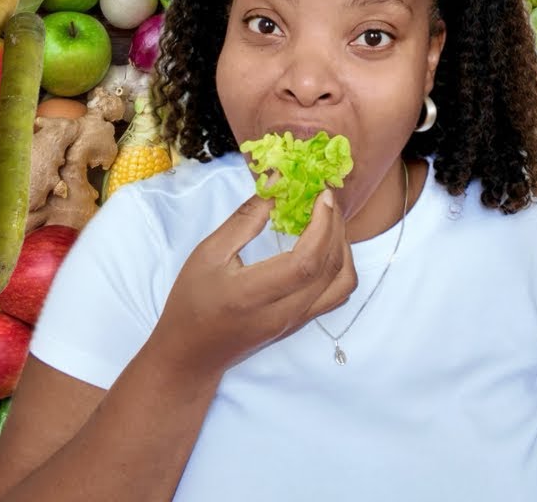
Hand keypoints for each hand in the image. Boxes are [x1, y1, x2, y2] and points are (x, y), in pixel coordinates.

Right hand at [149, 188, 355, 377]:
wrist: (192, 353)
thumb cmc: (192, 301)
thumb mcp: (208, 254)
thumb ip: (245, 220)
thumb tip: (276, 182)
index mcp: (253, 295)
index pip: (306, 262)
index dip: (322, 225)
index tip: (322, 196)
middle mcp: (282, 313)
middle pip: (330, 268)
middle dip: (336, 227)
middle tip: (326, 198)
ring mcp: (296, 321)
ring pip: (342, 284)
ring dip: (344, 248)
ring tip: (329, 221)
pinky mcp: (301, 324)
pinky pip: (337, 295)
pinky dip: (341, 267)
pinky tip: (326, 248)